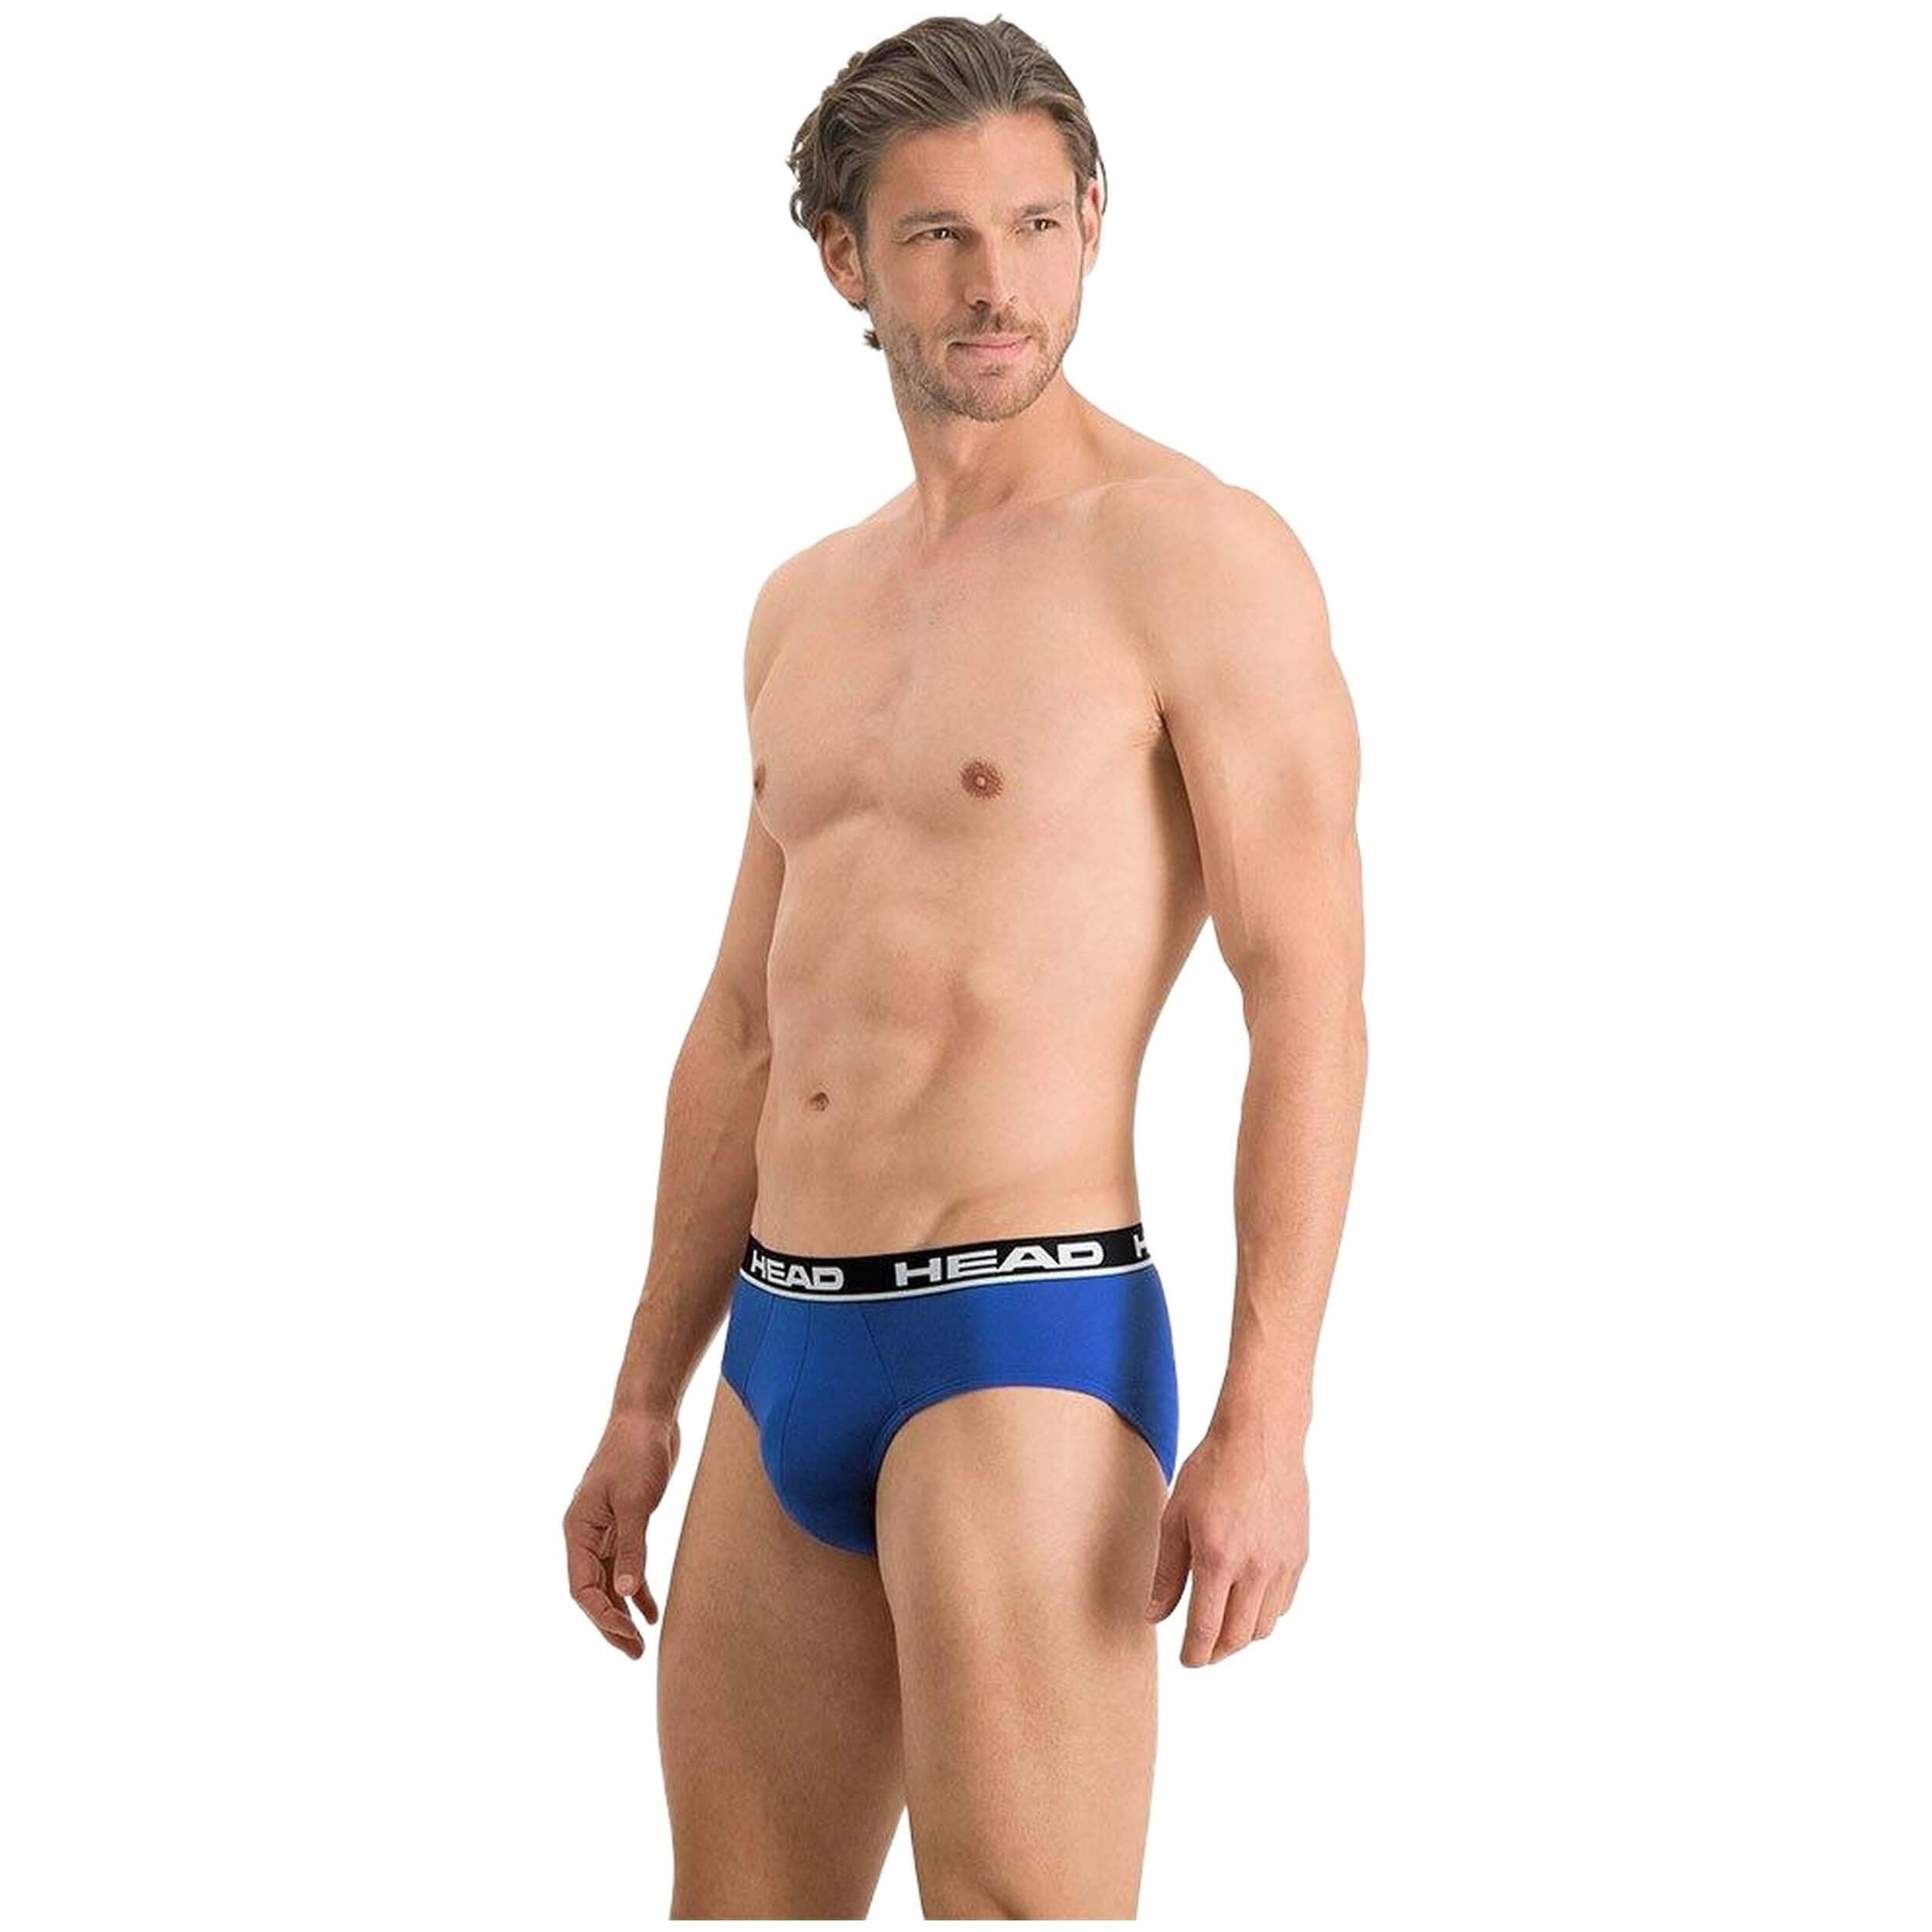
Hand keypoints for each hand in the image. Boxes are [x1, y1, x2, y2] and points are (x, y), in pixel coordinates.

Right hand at [564, 1406, 680, 1658]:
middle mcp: (586, 1534)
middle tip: (635, 1654)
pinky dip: (637, 1590)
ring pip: (609, 1583)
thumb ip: (632, 1547)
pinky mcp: (626, 1522)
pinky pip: (626, 1566)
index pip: (582, 1587)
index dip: (602, 1617)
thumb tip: (626, 1595)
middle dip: (610, 1625)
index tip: (627, 1637)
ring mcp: (605, 1529)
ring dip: (623, 1613)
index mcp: (578, 1530)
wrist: (649, 1416)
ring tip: (640, 1645)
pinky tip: (652, 1611)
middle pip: (593, 1591)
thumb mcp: (635, 1502)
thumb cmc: (637, 1452)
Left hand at [1144, 1413, 1308, 1665]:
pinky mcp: (1299, 1555)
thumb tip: (1154, 1616)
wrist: (1260, 1438)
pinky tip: (1247, 1597)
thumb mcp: (1175, 1518)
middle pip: (1238, 1637)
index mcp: (1218, 1559)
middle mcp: (1255, 1568)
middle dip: (1217, 1651)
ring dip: (1241, 1634)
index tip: (1187, 1660)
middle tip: (1202, 1648)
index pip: (1207, 1630)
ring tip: (1223, 1623)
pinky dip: (1264, 1611)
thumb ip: (1167, 1573)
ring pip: (1264, 1626)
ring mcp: (1282, 1563)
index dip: (1194, 1654)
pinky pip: (1283, 1602)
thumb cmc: (1212, 1471)